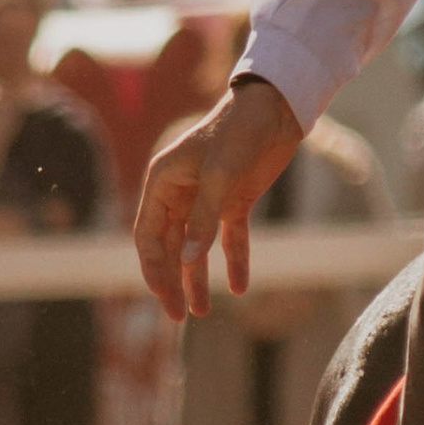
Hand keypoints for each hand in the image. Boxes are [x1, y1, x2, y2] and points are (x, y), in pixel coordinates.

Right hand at [134, 78, 302, 320]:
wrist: (275, 108)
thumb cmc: (239, 132)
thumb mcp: (220, 175)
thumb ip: (204, 219)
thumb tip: (187, 263)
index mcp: (162, 181)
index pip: (148, 234)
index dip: (153, 268)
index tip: (162, 297)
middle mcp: (179, 191)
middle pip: (170, 246)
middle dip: (173, 281)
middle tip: (179, 316)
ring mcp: (207, 197)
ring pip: (196, 247)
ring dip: (197, 278)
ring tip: (202, 311)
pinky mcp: (234, 200)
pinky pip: (229, 238)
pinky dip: (234, 261)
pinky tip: (239, 287)